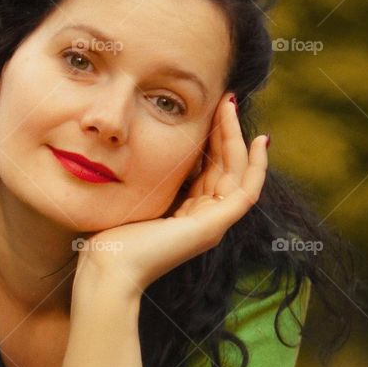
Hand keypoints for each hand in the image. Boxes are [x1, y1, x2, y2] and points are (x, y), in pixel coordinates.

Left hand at [74, 93, 268, 296]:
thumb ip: (146, 178)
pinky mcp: (214, 226)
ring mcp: (213, 224)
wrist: (109, 267)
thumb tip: (134, 146)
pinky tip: (258, 140)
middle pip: (227, 168)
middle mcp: (205, 220)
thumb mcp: (134, 197)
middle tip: (227, 99)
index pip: (211, 171)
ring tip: (231, 106)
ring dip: (237, 137)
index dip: (216, 141)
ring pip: (238, 173)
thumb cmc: (110, 238)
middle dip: (227, 131)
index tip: (215, 111)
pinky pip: (248, 191)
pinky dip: (256, 166)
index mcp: (187, 216)